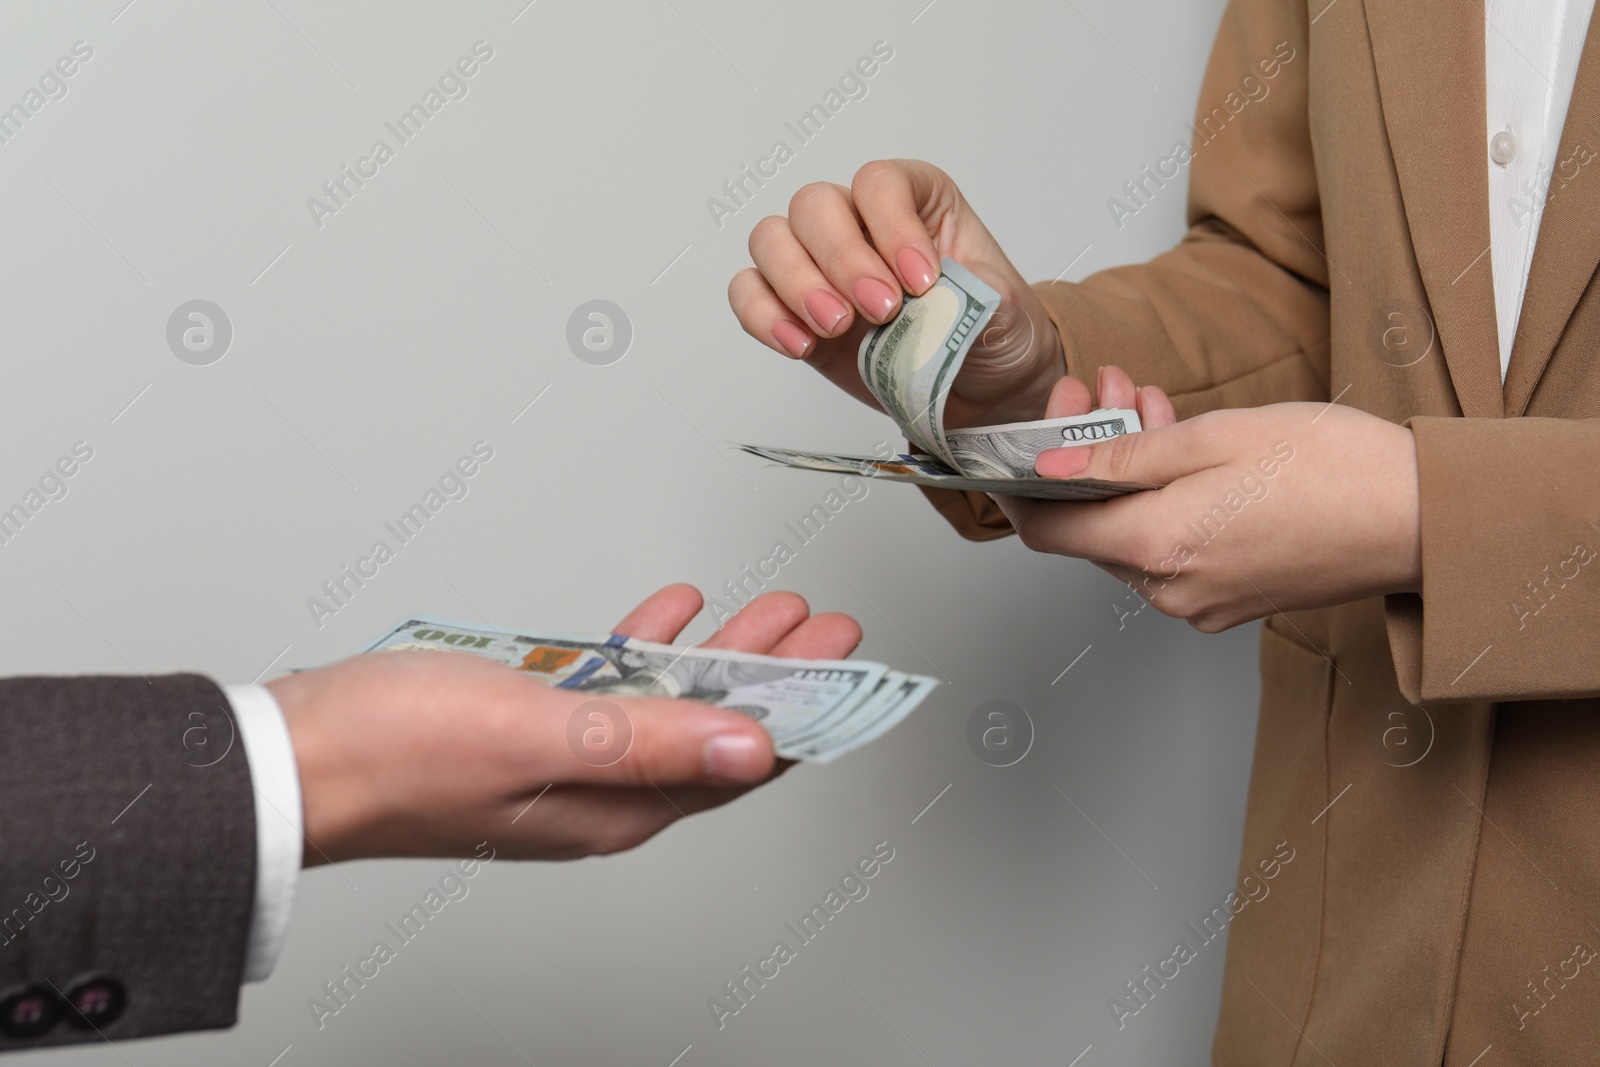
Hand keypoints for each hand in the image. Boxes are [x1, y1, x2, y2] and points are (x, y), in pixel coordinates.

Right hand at [269, 585, 861, 864]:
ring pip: (670, 703)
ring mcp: (567, 759)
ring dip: (720, 657)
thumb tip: (753, 748)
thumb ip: (650, 739)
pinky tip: (668, 615)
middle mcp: (602, 793)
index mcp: (617, 808)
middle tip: (827, 628)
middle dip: (777, 676)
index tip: (849, 670)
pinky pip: (612, 688)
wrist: (299, 754)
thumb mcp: (540, 734)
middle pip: (716, 729)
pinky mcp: (530, 727)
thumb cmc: (400, 751)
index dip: (802, 715)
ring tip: (770, 613)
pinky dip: (647, 649)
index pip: (740, 765)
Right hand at [729, 159, 1064, 428]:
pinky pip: (751, 294)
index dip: (892, 226)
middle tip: (880, 310)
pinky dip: (764, 317)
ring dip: (797, 284)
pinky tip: (800, 346)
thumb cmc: (991, 333)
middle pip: (815, 205)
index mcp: (917, 201)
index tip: (921, 281)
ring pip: (772, 240)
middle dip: (841, 258)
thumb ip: (970, 300)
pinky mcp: (795, 312)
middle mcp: (860, 222)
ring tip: (838, 328)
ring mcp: (820, 265)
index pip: (880, 184)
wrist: (981, 391)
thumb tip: (933, 303)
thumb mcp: (1003, 311)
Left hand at [995, 374, 1421, 631]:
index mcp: (1157, 548)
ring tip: (1150, 402)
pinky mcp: (1231, 599)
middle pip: (1092, 525)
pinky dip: (1163, 498)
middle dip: (1086, 452)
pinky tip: (1185, 449)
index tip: (1011, 447)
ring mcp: (1201, 601)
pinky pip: (1172, 546)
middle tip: (1104, 386)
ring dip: (1128, 468)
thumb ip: (1120, 457)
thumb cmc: (1332, 469)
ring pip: (1133, 531)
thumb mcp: (1212, 438)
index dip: (1019, 487)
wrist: (1422, 517)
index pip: (1047, 531)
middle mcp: (1170, 589)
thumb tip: (1048, 467)